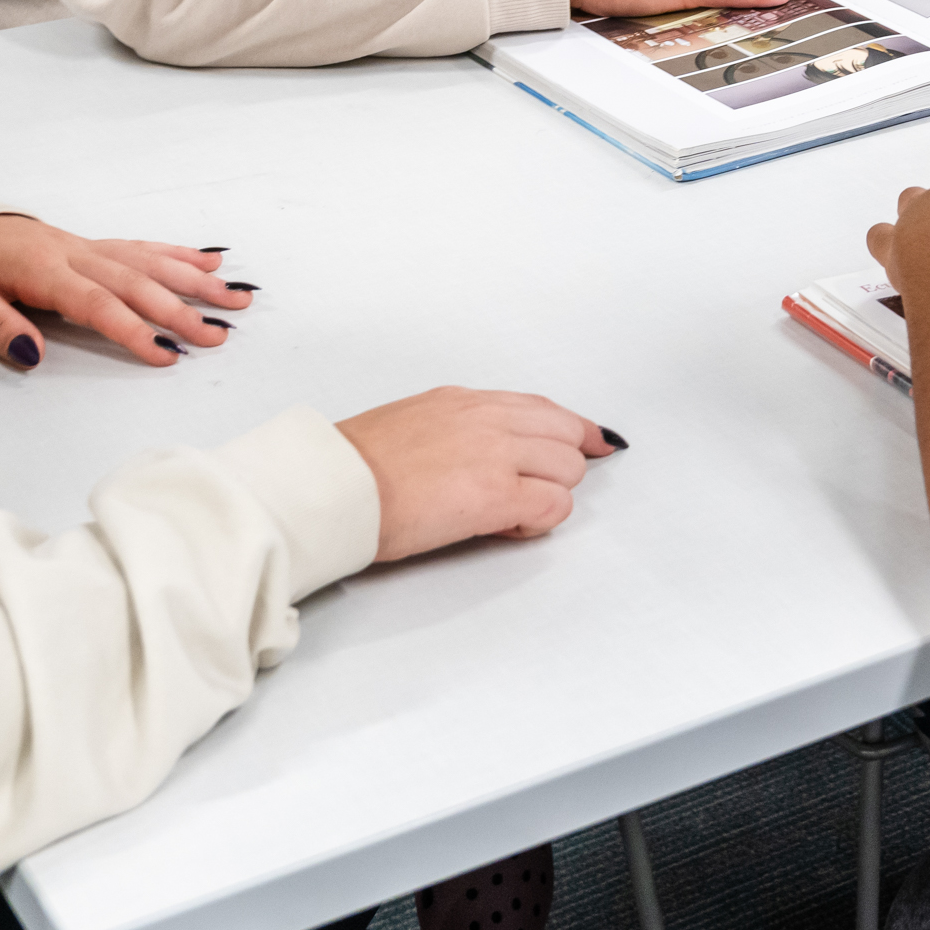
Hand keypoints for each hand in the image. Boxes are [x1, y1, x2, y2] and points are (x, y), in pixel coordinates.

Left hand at [0, 213, 248, 368]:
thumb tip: (32, 355)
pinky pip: (144, 247)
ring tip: (234, 298)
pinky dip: (179, 253)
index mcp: (46, 271)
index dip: (133, 328)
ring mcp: (91, 246)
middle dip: (181, 310)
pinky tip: (211, 261)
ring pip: (150, 262)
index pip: (97, 303)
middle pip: (137, 283)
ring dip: (195, 280)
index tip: (166, 353)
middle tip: (218, 335)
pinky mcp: (97, 243)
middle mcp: (78, 254)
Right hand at [339, 388, 619, 560]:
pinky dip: (537, 523)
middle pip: (567, 436)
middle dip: (557, 468)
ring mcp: (496, 455)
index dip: (575, 430)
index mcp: (465, 401)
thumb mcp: (415, 423)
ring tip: (505, 514)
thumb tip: (482, 453)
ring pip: (568, 471)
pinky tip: (503, 527)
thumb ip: (457, 430)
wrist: (335, 488)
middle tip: (530, 493)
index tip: (594, 442)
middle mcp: (488, 419)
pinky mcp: (497, 495)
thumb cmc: (356, 468)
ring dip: (547, 496)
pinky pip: (553, 507)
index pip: (542, 408)